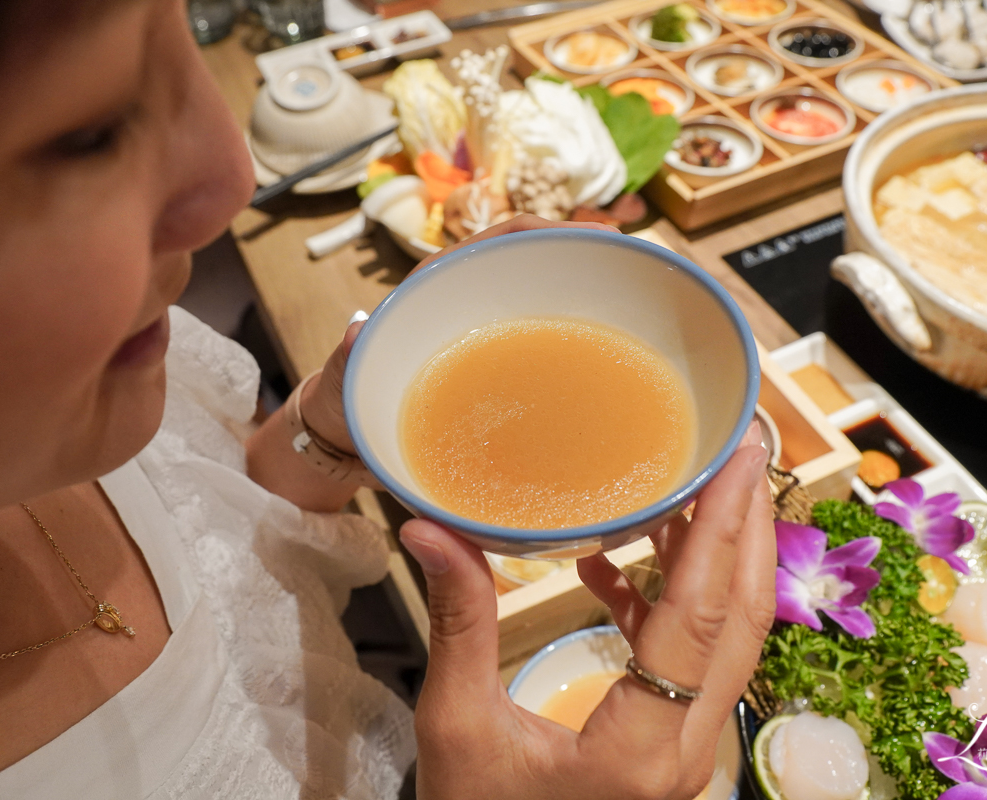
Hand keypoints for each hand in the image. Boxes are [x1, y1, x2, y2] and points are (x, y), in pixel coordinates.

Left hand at [298, 215, 619, 454]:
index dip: (552, 230)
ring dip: (591, 310)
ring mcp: (492, 343)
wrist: (346, 448)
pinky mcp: (503, 380)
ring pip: (550, 312)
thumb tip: (359, 328)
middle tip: (643, 274)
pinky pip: (546, 359)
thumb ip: (347, 357)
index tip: (599, 234)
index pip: (502, 240)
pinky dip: (577, 358)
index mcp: (438, 289)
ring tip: (644, 320)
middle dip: (590, 265)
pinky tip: (610, 378)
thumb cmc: (343, 404)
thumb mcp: (343, 380)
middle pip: (541, 270)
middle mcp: (473, 306)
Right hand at [400, 422, 775, 799]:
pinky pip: (688, 663)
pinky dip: (664, 607)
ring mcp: (686, 751)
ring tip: (685, 493)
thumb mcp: (458, 724)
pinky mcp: (669, 746)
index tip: (736, 459)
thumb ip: (459, 622)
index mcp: (638, 748)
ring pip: (726, 640)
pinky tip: (612, 570)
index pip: (696, 618)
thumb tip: (429, 528)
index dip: (720, 529)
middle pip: (739, 623)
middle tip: (737, 454)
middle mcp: (684, 749)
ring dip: (713, 563)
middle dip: (744, 531)